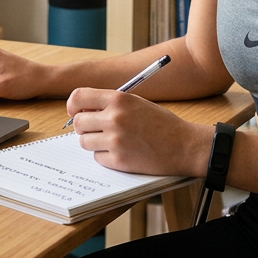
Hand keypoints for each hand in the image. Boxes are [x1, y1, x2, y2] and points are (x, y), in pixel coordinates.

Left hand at [67, 88, 210, 175]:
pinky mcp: (119, 161)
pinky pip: (97, 157)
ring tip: (112, 140)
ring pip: (84, 142)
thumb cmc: (161, 123)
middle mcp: (114, 118)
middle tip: (95, 129)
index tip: (76, 111)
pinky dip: (105, 156)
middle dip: (84, 127)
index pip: (78, 97)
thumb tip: (82, 110)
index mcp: (118, 99)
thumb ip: (110, 103)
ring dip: (94, 142)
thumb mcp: (136, 102)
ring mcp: (115, 141)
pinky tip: (122, 151)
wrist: (184, 145)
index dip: (73, 105)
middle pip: (78, 123)